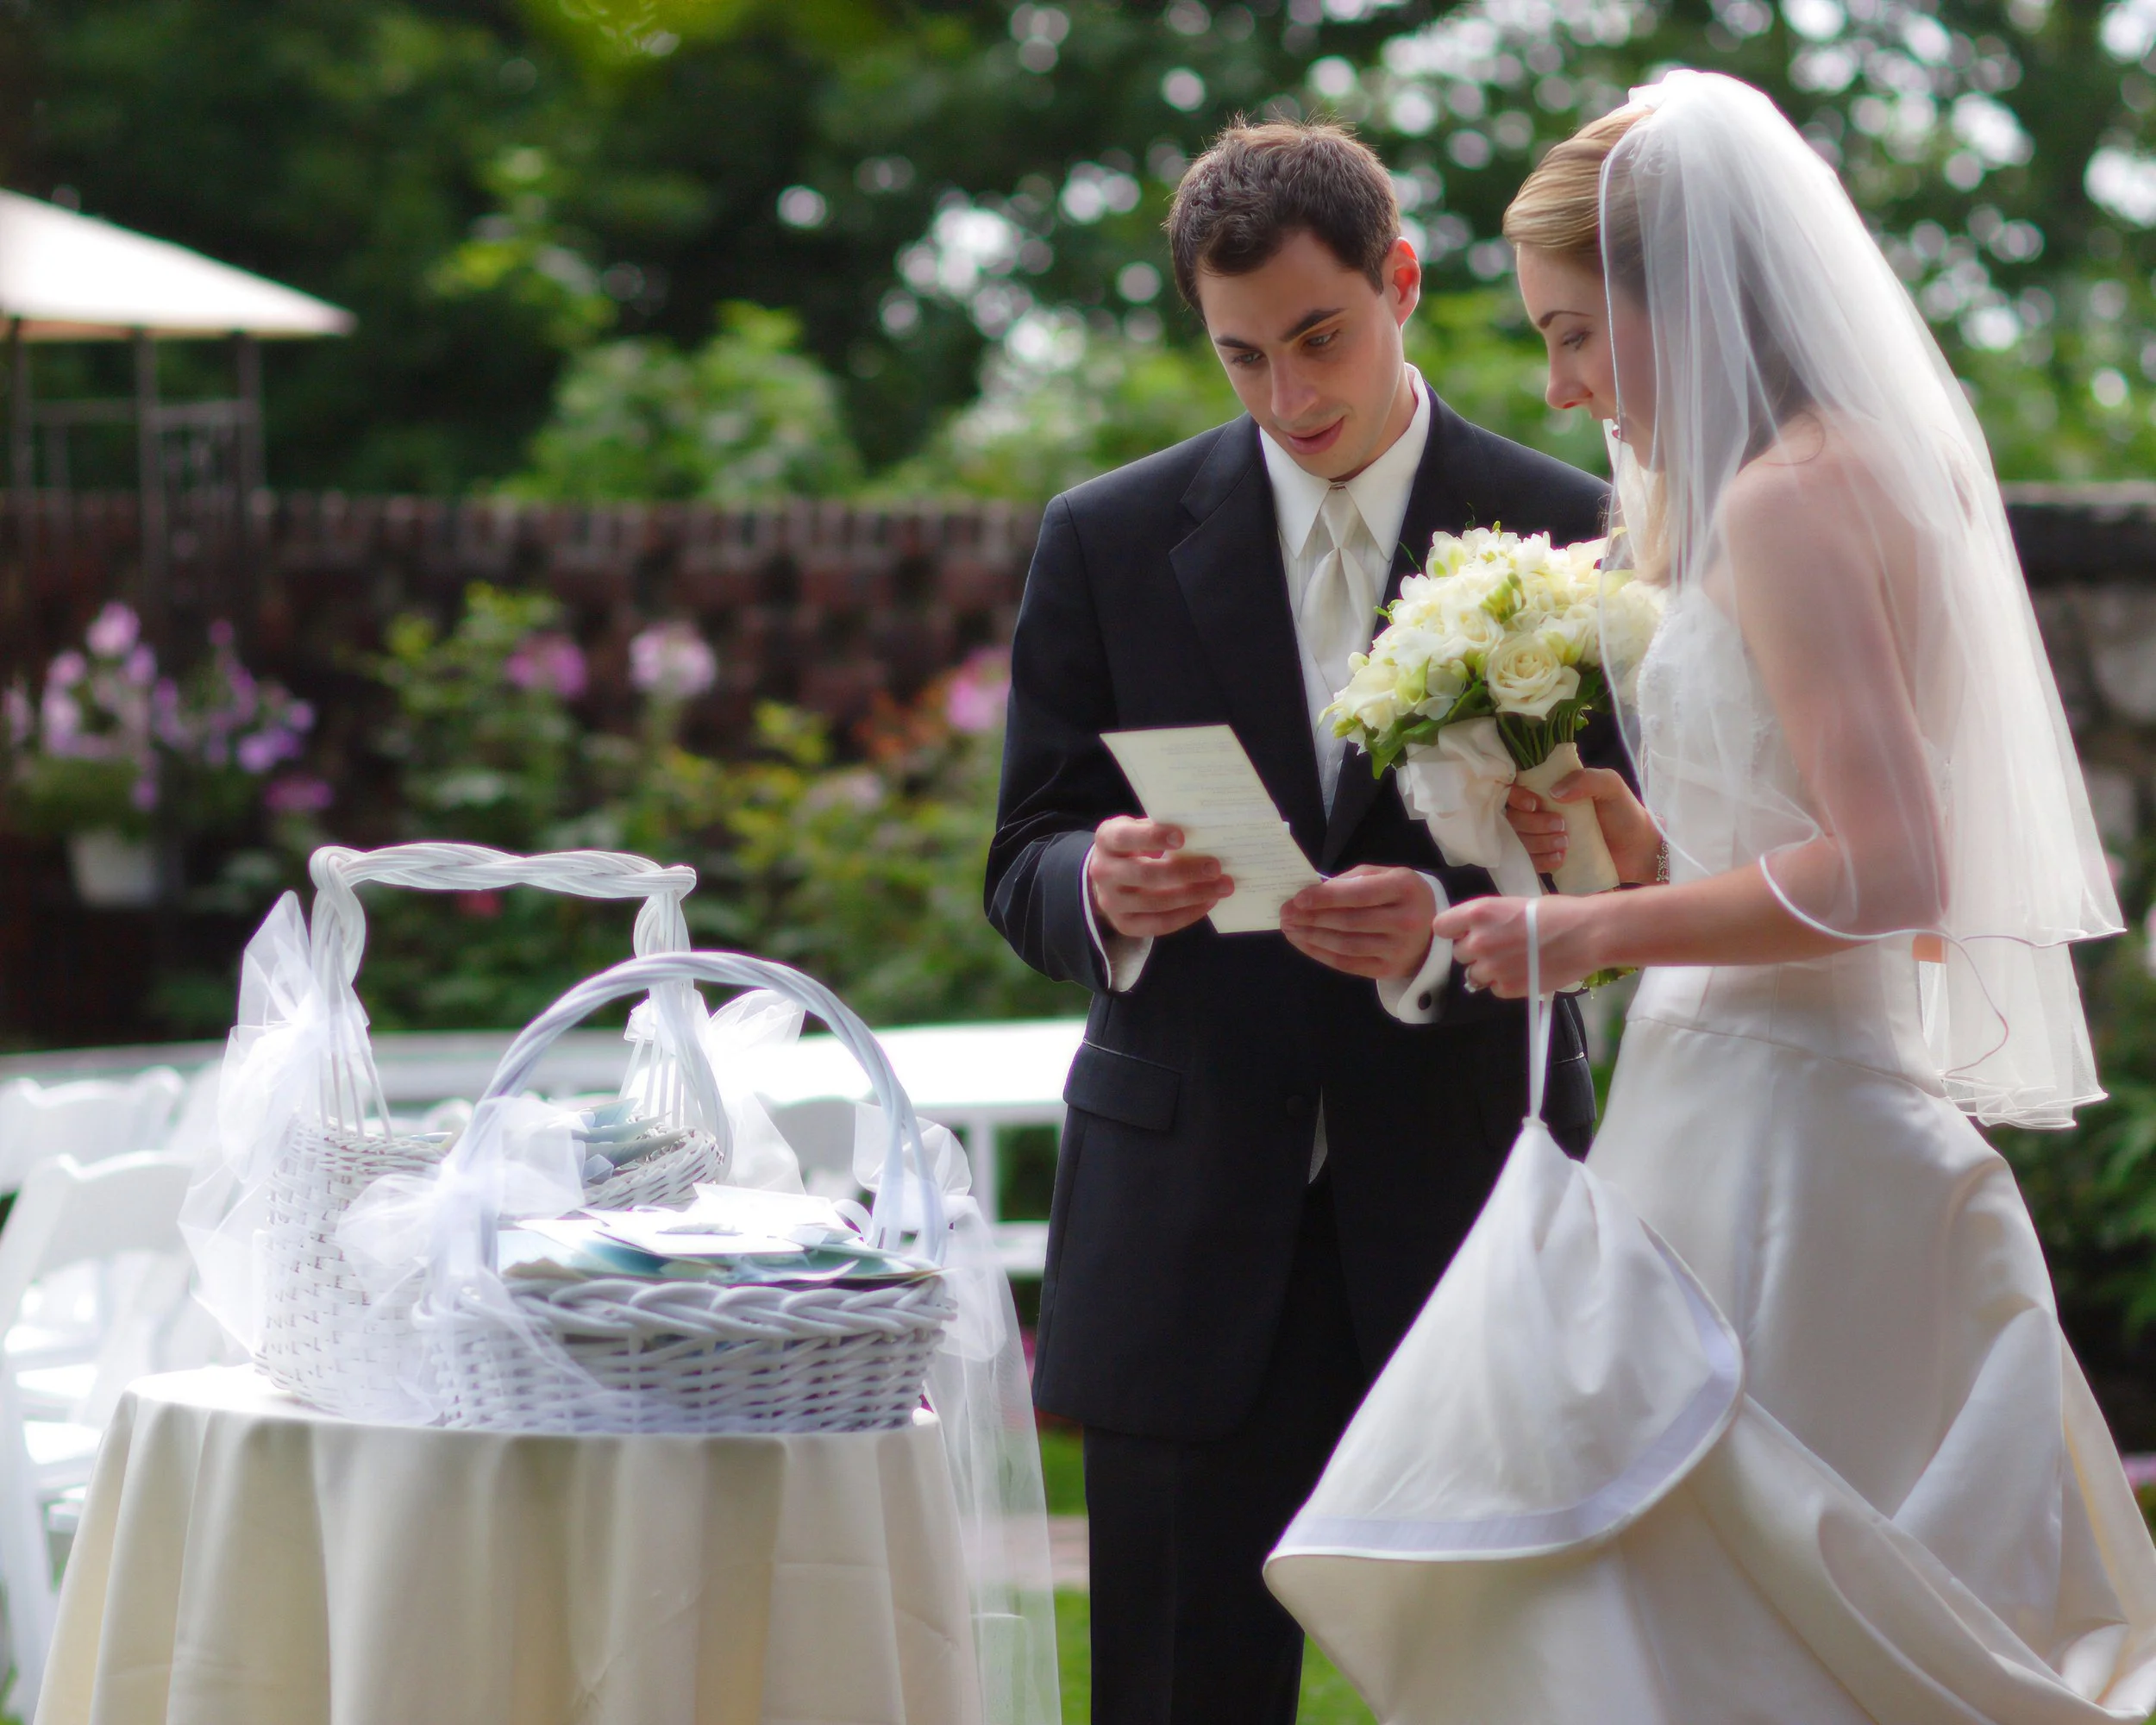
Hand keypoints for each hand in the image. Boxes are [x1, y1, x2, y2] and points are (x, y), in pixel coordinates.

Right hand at [1087, 816, 1231, 937]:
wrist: (1109, 875)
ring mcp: (1112, 902)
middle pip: (1145, 874)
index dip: (1152, 837)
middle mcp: (1103, 872)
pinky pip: (1160, 924)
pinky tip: (1208, 902)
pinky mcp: (1125, 924)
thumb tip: (1203, 831)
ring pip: (1156, 903)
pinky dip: (1187, 914)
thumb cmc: (1134, 844)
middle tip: (1215, 867)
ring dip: (1194, 895)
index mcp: (1107, 840)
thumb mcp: (1139, 828)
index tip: (1182, 837)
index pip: (1126, 838)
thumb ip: (1161, 827)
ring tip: (1222, 887)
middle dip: (1184, 871)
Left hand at [1280, 866, 1435, 979]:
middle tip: (1286, 913)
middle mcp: (1406, 921)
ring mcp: (1399, 949)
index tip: (1298, 898)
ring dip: (1312, 937)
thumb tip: (1313, 893)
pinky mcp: (1389, 969)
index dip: (1326, 897)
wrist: (1435, 928)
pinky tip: (1304, 942)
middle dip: (1311, 918)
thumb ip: (1352, 880)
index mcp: (1405, 889)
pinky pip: (1347, 963)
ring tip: (1290, 928)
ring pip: (1345, 945)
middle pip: (1349, 921)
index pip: (1359, 894)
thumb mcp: (1385, 875)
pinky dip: (1321, 953)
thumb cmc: (1401, 895)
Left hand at [1434, 892, 1602, 996]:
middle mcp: (1479, 941)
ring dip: (1488, 970)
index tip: (1464, 933)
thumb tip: (1477, 931)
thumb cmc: (1557, 912)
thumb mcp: (1513, 905)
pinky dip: (1505, 984)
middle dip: (1475, 952)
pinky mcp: (1508, 988)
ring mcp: (1492, 967)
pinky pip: (1494, 989)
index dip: (1453, 931)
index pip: (1441, 927)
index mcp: (1478, 913)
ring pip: (1473, 975)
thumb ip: (1489, 920)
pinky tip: (1524, 972)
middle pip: (1459, 954)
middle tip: (1500, 947)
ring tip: (1513, 962)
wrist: (1587, 934)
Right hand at [1504, 769, 1661, 883]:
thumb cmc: (1625, 813)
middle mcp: (1542, 811)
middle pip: (1514, 817)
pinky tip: (1562, 858)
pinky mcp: (1548, 859)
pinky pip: (1530, 862)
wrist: (1639, 850)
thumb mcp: (1611, 786)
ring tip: (1566, 844)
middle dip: (1533, 824)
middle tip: (1562, 826)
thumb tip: (1554, 792)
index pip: (1517, 787)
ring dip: (1539, 843)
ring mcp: (1543, 837)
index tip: (1535, 804)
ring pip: (1520, 840)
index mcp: (1552, 788)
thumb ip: (1586, 779)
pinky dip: (1542, 860)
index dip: (1517, 796)